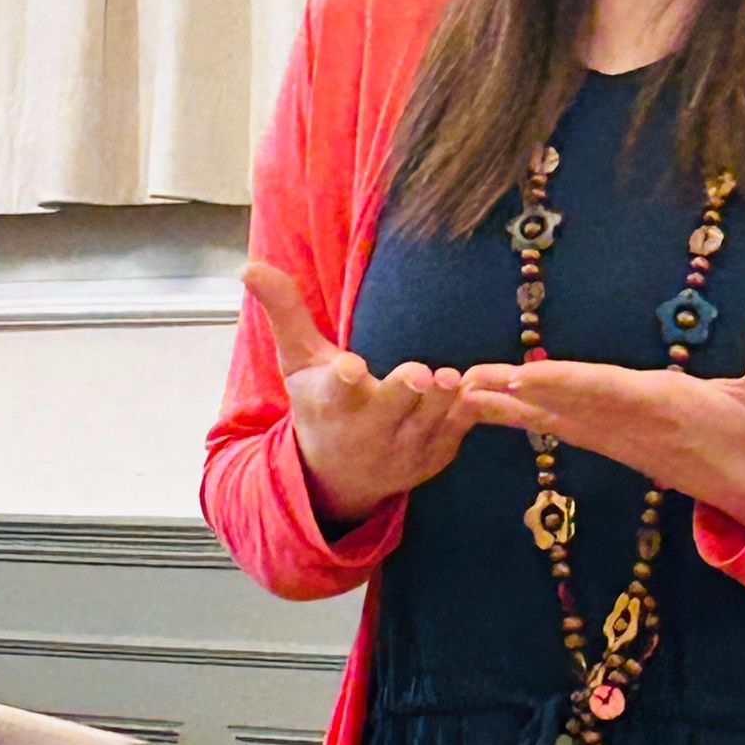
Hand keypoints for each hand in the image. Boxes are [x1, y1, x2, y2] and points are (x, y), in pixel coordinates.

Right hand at [241, 260, 478, 525]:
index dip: (342, 378)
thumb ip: (285, 311)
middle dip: (406, 390)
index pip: (334, 389)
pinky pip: (465, 428)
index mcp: (332, 402)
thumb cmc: (319, 406)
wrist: (339, 479)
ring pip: (434, 418)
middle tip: (420, 374)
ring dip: (446, 398)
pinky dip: (481, 409)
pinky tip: (494, 385)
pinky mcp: (438, 453)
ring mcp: (405, 446)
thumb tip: (249, 266)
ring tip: (453, 379)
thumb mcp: (298, 363)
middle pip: (393, 406)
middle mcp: (367, 430)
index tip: (350, 369)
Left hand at [460, 301, 744, 528]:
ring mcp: (627, 441)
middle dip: (514, 392)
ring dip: (511, 407)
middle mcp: (637, 425)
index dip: (565, 382)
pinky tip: (503, 411)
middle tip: (465, 381)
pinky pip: (570, 431)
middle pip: (567, 405)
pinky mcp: (624, 449)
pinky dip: (534, 419)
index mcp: (669, 406)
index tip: (524, 375)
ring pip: (560, 420)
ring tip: (465, 394)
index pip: (609, 389)